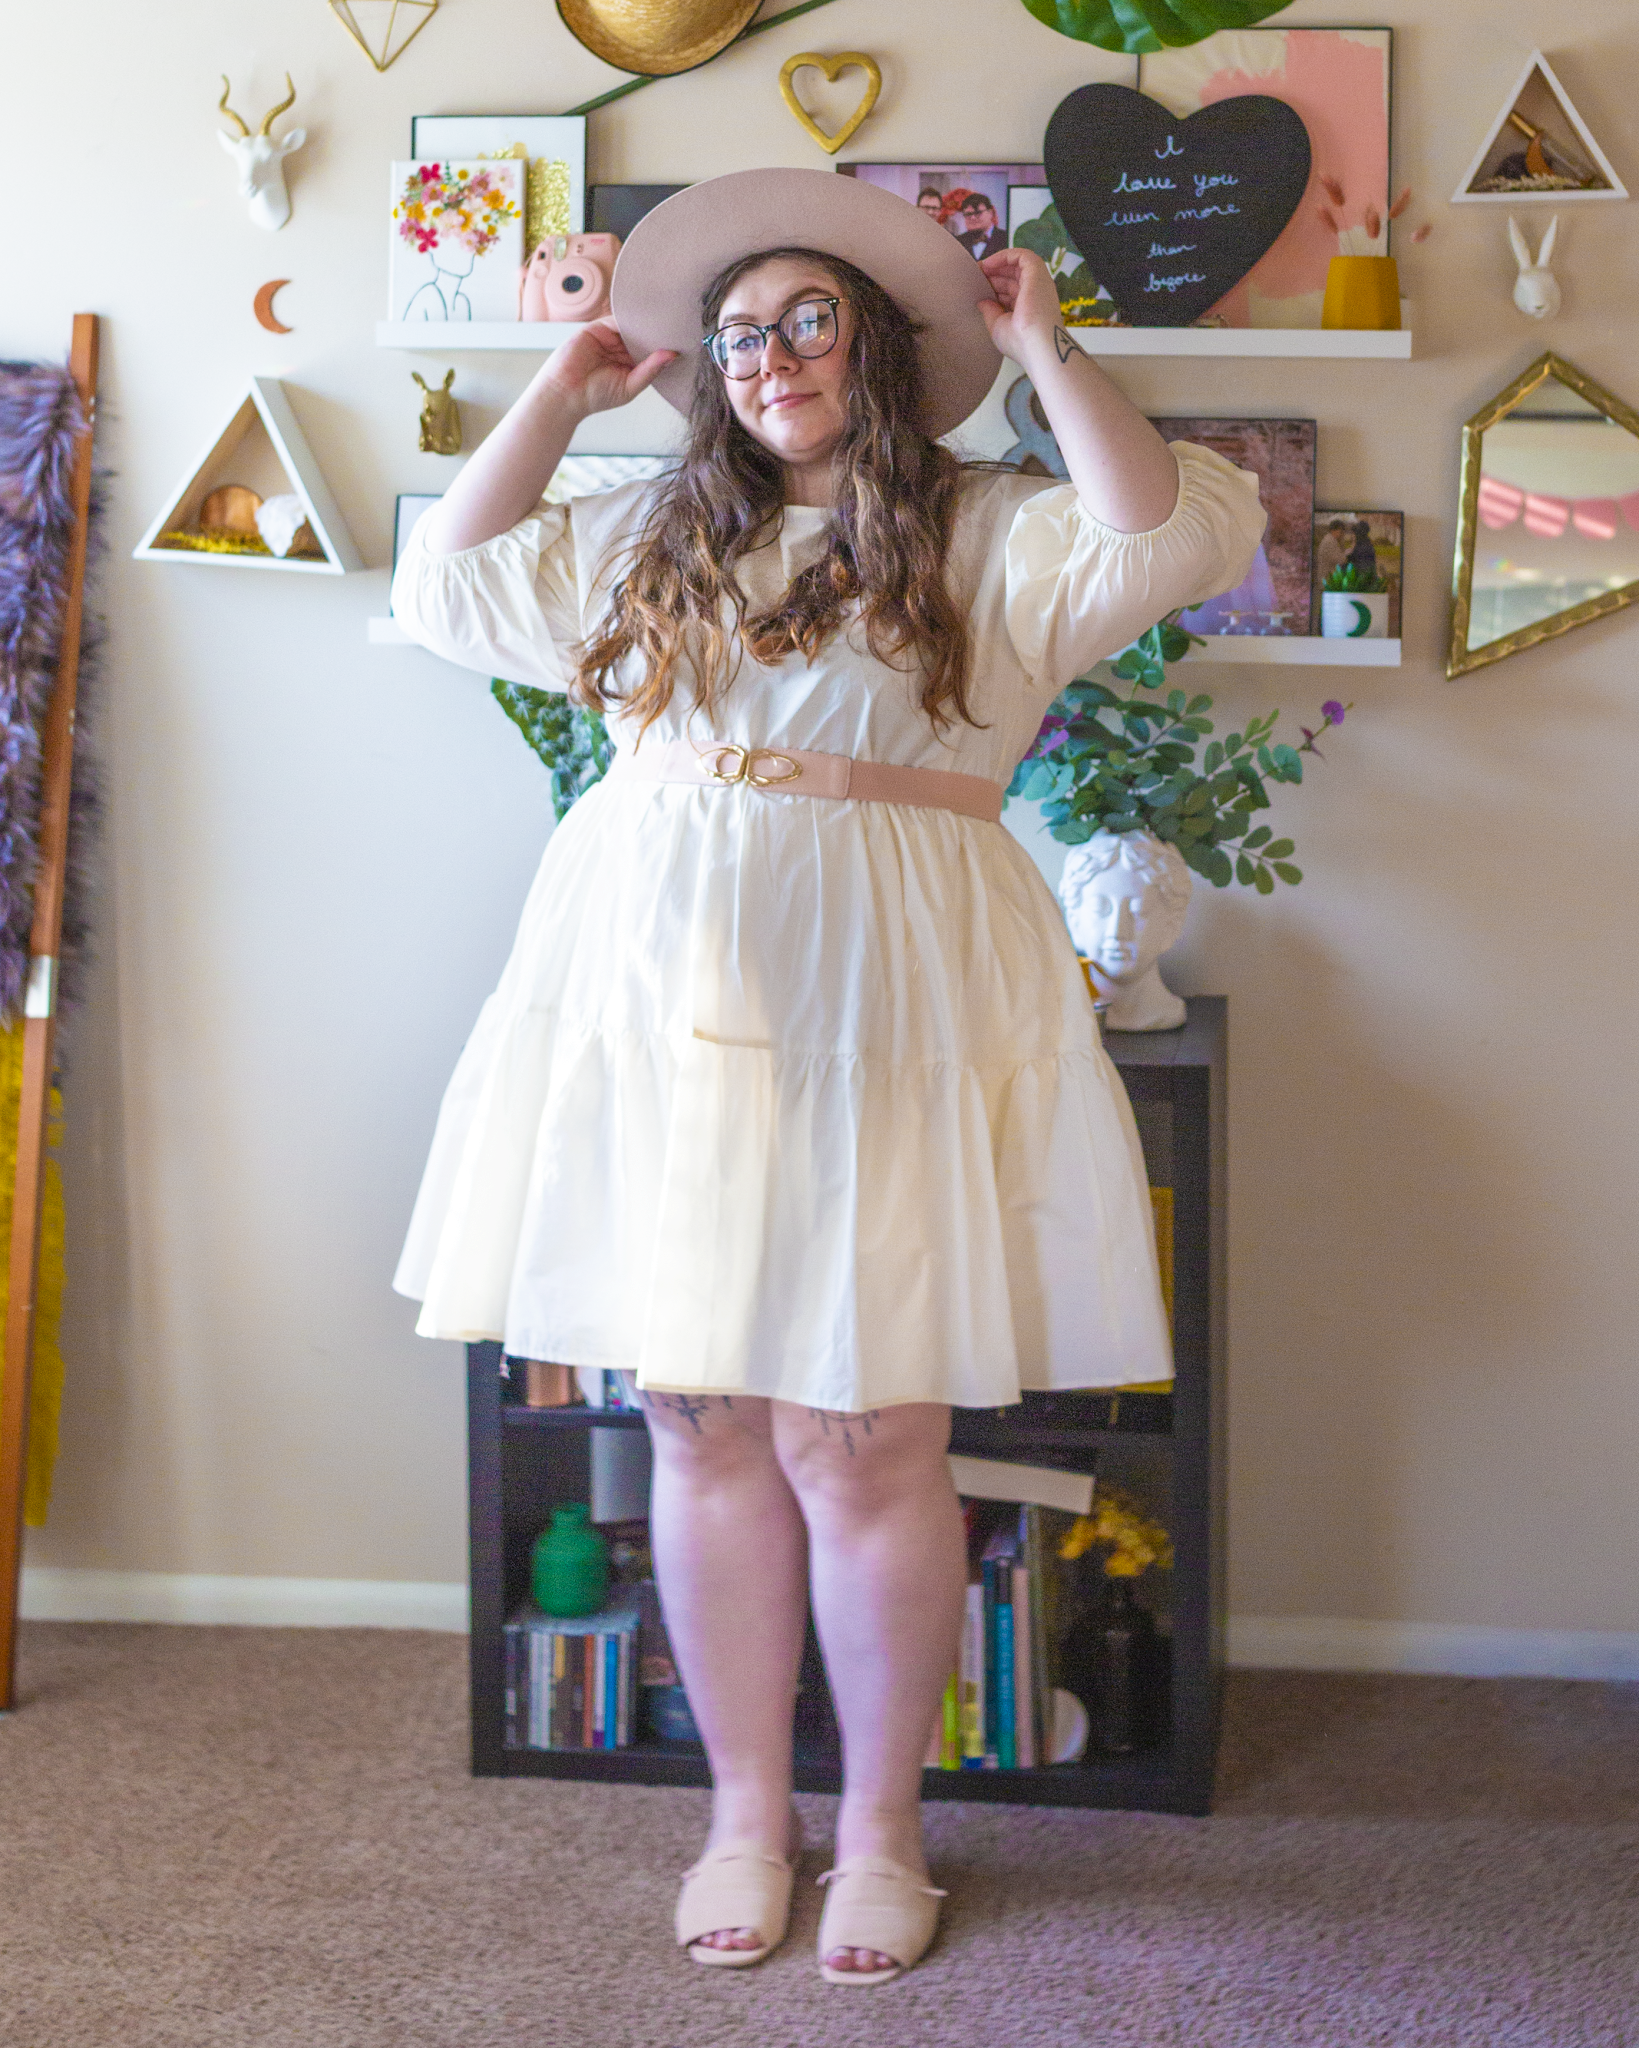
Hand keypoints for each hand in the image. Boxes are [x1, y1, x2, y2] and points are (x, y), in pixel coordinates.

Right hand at [539, 317, 676, 417]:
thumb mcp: (630, 386)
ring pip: (632, 325)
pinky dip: (630, 315)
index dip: (666, 345)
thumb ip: (651, 370)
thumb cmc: (596, 396)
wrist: (565, 393)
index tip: (686, 340)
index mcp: (631, 364)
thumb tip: (673, 355)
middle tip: (681, 323)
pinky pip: (616, 317)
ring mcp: (609, 338)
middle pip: (644, 335)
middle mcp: (621, 350)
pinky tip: (644, 316)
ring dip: (646, 322)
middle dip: (659, 331)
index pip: (652, 350)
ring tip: (667, 316)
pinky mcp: (597, 328)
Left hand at [977, 248, 1064, 363]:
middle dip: (993, 275)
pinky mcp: (1037, 272)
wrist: (1035, 345)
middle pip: (1013, 277)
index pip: (1011, 292)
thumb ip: (990, 312)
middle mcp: (1035, 293)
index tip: (977, 287)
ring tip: (979, 269)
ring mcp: (1037, 282)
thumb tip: (982, 302)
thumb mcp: (998, 326)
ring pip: (1017, 265)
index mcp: (1029, 308)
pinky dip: (1004, 256)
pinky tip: (988, 264)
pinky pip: (1021, 255)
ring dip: (997, 264)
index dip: (994, 287)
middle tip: (975, 276)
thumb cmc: (1019, 342)